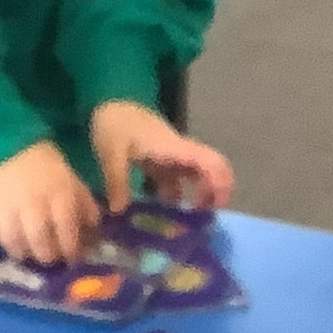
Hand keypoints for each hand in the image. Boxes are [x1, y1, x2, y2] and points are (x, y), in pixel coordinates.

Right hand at [0, 141, 98, 265]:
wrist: (0, 138)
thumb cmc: (40, 159)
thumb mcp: (68, 176)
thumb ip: (82, 202)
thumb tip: (92, 227)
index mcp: (58, 195)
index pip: (67, 234)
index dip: (71, 251)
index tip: (71, 257)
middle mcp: (31, 205)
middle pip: (39, 244)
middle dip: (46, 256)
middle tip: (48, 257)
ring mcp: (4, 207)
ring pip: (13, 243)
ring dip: (21, 252)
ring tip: (25, 251)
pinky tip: (3, 237)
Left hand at [89, 99, 234, 213]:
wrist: (112, 107)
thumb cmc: (116, 124)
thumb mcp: (111, 152)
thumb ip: (117, 180)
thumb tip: (121, 210)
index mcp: (174, 148)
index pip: (209, 163)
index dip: (220, 184)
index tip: (214, 208)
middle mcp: (180, 153)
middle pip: (214, 170)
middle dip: (215, 195)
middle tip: (202, 221)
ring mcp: (174, 159)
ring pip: (198, 178)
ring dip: (197, 199)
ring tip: (182, 225)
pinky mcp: (164, 164)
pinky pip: (178, 183)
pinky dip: (176, 199)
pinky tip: (160, 216)